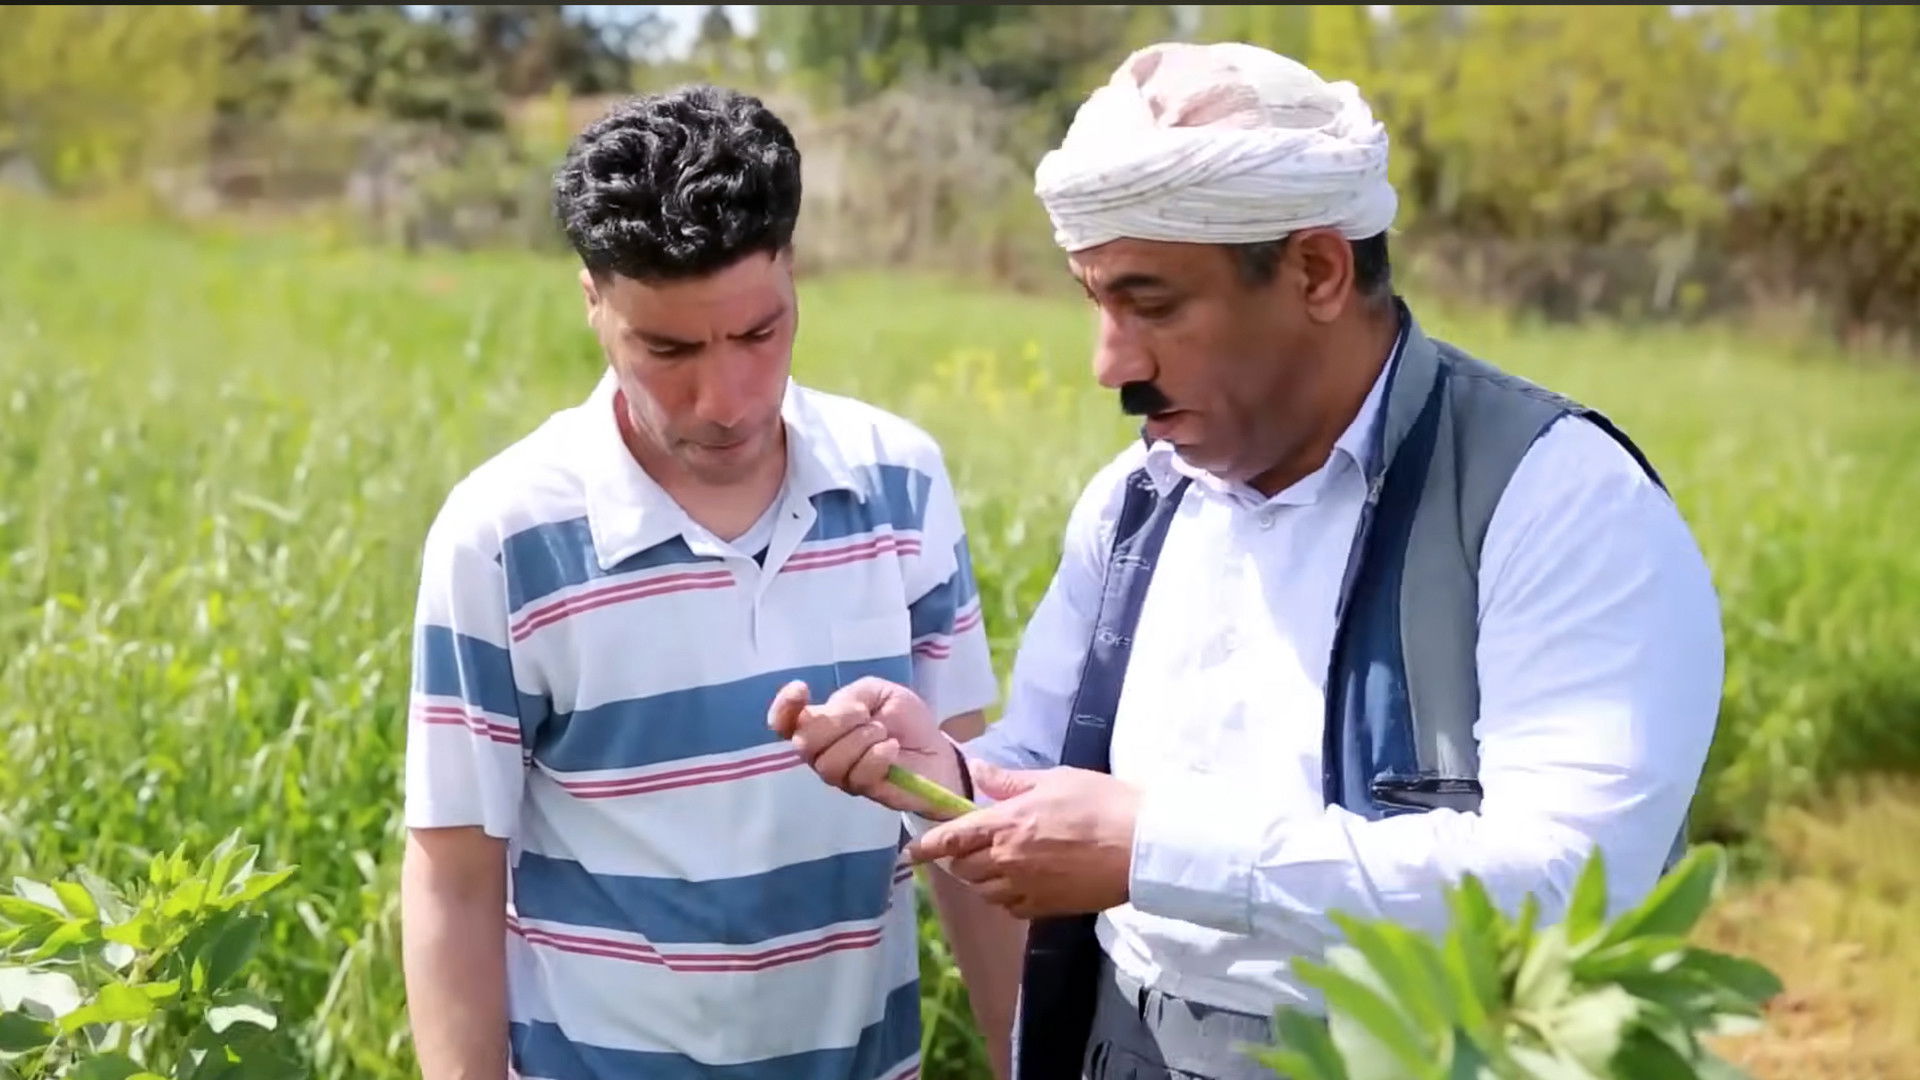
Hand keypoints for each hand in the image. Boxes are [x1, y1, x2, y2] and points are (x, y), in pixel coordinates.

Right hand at [766, 677, 962, 816]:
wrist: (937, 751)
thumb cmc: (905, 721)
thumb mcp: (880, 692)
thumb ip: (853, 695)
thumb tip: (836, 712)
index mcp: (823, 724)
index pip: (784, 721)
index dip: (783, 707)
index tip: (801, 689)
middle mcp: (824, 751)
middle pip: (803, 743)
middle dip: (836, 722)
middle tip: (864, 715)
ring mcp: (842, 774)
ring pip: (829, 762)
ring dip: (860, 740)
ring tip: (883, 733)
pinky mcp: (863, 790)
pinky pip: (857, 776)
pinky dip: (876, 756)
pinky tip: (891, 748)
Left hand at [908, 760, 1140, 918]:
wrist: (1141, 845)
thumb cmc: (1100, 803)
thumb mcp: (1054, 779)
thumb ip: (1009, 781)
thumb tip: (976, 770)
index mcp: (1005, 824)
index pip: (951, 839)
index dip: (927, 847)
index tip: (913, 851)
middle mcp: (1007, 860)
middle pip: (963, 868)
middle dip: (957, 859)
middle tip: (965, 847)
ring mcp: (1026, 888)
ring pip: (984, 891)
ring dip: (980, 878)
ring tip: (992, 864)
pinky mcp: (1046, 907)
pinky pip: (1009, 907)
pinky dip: (1004, 897)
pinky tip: (1017, 884)